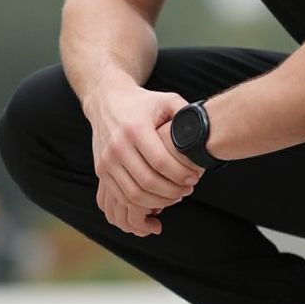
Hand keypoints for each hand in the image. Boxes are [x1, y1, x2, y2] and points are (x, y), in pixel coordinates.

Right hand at [85, 83, 202, 236]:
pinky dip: (141, 203)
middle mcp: (117, 146)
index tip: (193, 178)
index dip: (180, 174)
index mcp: (134, 128)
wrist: (107, 102)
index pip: (160, 162)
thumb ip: (185, 113)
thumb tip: (203, 131)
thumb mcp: (166, 100)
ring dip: (158, 201)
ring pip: (133, 194)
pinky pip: (121, 196)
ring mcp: (106, 160)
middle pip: (147, 181)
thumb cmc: (142, 103)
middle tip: (188, 189)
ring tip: (175, 196)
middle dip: (172, 191)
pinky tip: (157, 198)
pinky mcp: (101, 170)